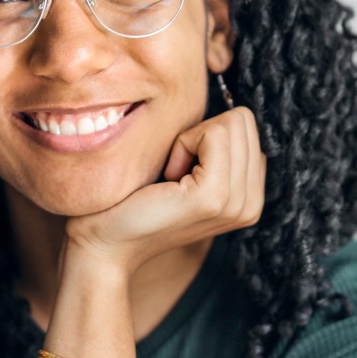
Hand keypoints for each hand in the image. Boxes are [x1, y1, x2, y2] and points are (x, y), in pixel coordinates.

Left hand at [63, 107, 265, 273]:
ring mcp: (236, 202)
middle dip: (201, 134)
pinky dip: (184, 143)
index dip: (206, 136)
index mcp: (249, 197)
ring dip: (191, 140)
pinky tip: (167, 177)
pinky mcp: (213, 196)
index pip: (248, 129)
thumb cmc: (134, 201)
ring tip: (170, 177)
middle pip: (243, 121)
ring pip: (231, 123)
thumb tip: (228, 114)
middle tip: (173, 171)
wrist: (105, 243)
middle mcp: (251, 204)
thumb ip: (215, 151)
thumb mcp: (186, 173)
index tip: (179, 169)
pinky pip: (213, 133)